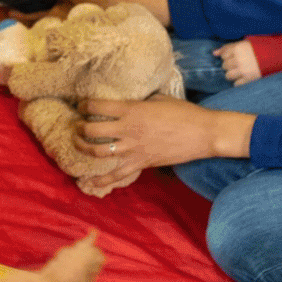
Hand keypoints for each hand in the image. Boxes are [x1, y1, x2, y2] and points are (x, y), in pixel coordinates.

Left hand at [72, 94, 252, 192]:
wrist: (205, 133)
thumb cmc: (184, 112)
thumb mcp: (158, 99)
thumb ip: (139, 101)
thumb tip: (127, 102)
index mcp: (131, 110)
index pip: (97, 106)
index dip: (84, 105)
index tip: (81, 105)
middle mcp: (128, 129)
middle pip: (91, 131)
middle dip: (79, 129)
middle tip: (77, 126)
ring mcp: (133, 148)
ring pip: (99, 152)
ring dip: (83, 149)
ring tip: (78, 144)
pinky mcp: (142, 163)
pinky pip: (117, 175)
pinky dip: (101, 180)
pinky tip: (88, 182)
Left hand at [216, 40, 261, 84]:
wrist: (279, 56)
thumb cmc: (260, 48)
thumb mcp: (244, 43)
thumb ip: (228, 47)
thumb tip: (214, 53)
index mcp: (238, 49)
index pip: (223, 55)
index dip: (228, 57)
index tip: (235, 57)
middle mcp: (239, 60)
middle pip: (224, 66)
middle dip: (230, 66)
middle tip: (239, 65)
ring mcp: (244, 70)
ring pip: (228, 76)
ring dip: (233, 74)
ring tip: (241, 72)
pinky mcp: (249, 79)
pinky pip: (236, 84)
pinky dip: (239, 82)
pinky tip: (245, 78)